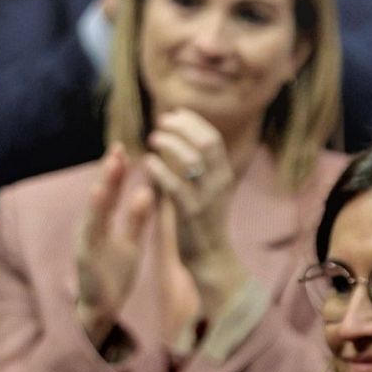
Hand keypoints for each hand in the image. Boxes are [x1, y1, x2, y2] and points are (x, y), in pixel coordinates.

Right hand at [76, 144, 152, 341]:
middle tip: (118, 149)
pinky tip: (99, 197)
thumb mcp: (131, 244)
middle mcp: (91, 229)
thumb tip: (147, 192)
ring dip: (102, 188)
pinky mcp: (85, 257)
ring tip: (111, 166)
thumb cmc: (114, 274)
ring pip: (94, 211)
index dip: (116, 172)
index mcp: (103, 225)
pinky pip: (91, 234)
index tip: (123, 148)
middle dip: (108, 173)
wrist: (101, 309)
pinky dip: (95, 215)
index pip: (110, 193)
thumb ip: (137, 220)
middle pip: (100, 196)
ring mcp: (86, 242)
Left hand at [144, 109, 249, 316]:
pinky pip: (175, 185)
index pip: (212, 137)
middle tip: (160, 122)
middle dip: (182, 127)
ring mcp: (206, 198)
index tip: (174, 113)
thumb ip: (198, 166)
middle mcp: (219, 183)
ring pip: (191, 159)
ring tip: (153, 139)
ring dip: (170, 144)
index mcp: (224, 175)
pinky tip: (147, 162)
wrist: (210, 257)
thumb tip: (180, 138)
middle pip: (205, 142)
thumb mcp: (208, 190)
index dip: (193, 122)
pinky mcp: (190, 214)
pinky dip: (160, 169)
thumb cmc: (203, 222)